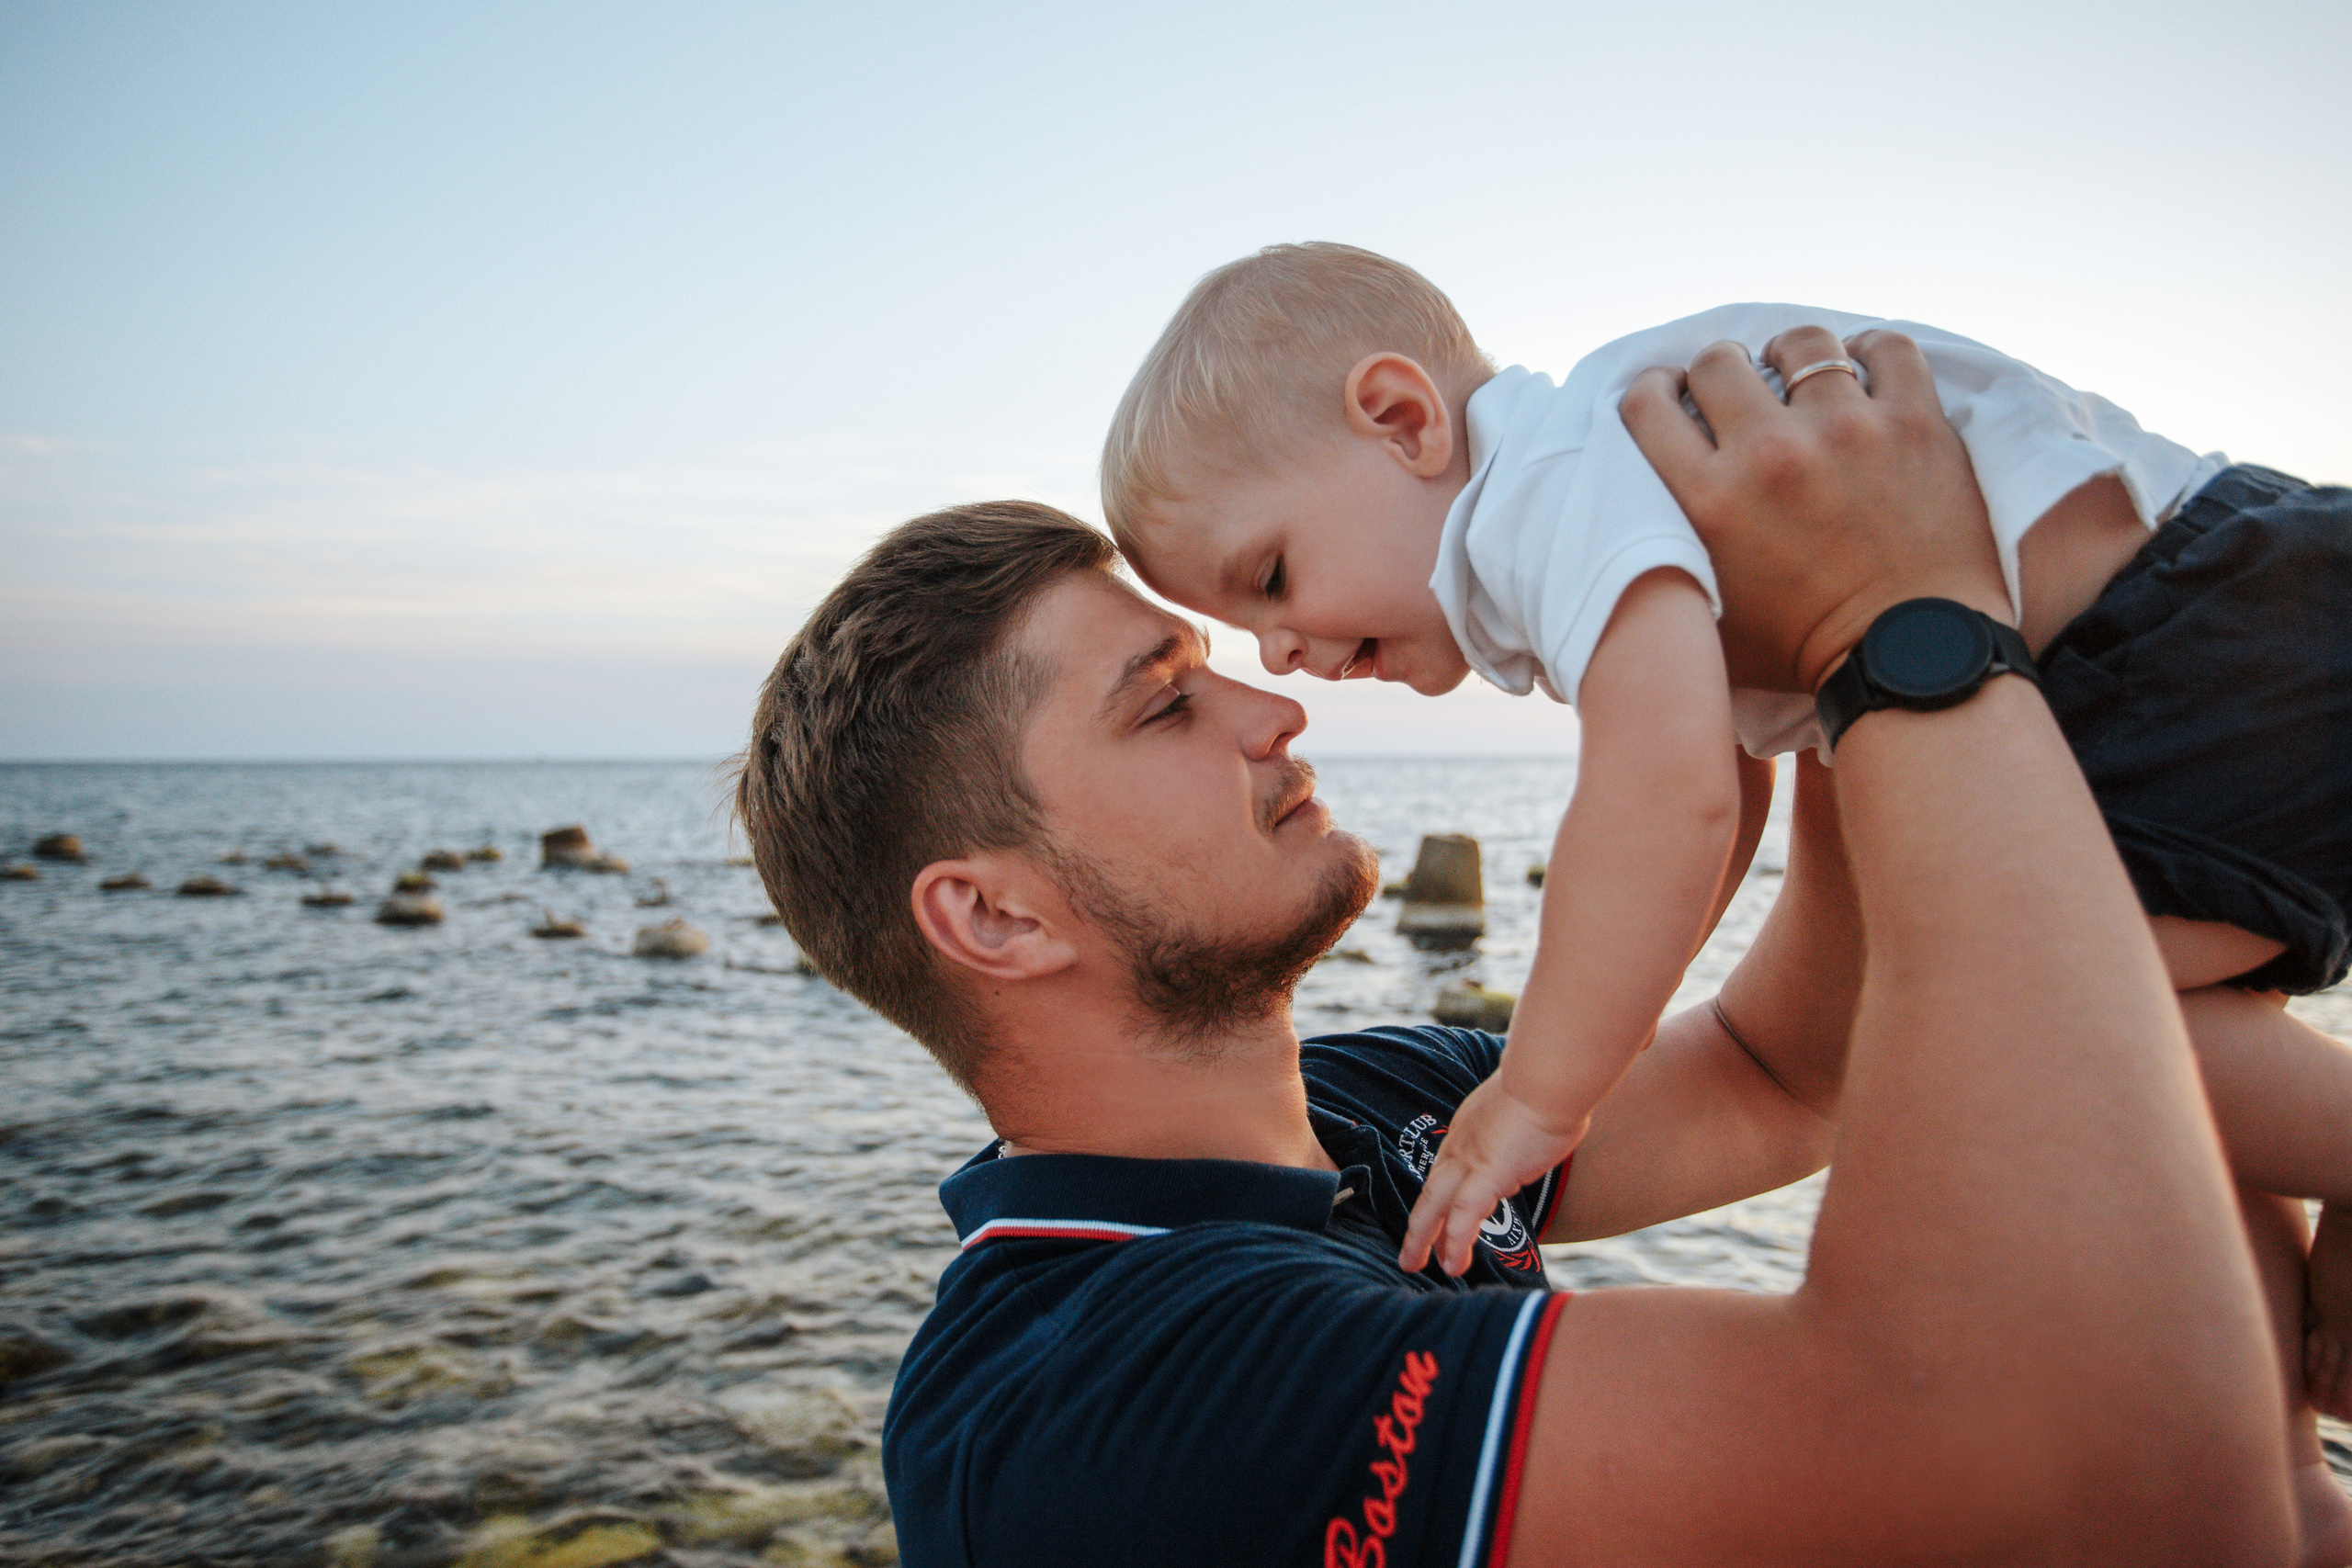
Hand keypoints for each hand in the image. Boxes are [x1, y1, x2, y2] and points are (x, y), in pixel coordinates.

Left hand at [1398, 1075, 1585, 1277]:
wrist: (1550, 1075)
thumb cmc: (1551, 1084)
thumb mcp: (1530, 1105)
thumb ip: (1527, 1122)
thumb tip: (1545, 1124)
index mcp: (1470, 1128)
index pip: (1449, 1169)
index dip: (1442, 1194)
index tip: (1438, 1216)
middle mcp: (1462, 1145)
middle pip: (1431, 1191)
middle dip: (1418, 1225)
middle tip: (1409, 1253)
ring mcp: (1470, 1160)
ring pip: (1435, 1206)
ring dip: (1424, 1239)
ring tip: (1416, 1266)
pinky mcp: (1487, 1174)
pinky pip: (1463, 1216)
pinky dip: (1455, 1242)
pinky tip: (1453, 1265)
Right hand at [1619, 327, 2006, 693]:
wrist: (1915, 660)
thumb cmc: (1805, 654)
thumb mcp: (1703, 621)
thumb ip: (1661, 571)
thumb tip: (1624, 549)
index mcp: (1709, 500)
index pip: (1649, 404)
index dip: (1655, 389)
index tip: (1673, 397)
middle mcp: (1769, 453)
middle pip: (1718, 361)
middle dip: (1719, 371)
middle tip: (1738, 393)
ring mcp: (1847, 429)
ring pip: (1802, 343)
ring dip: (1793, 355)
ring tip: (1802, 376)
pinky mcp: (1915, 421)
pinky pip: (1888, 347)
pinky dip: (1871, 353)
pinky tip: (1864, 375)